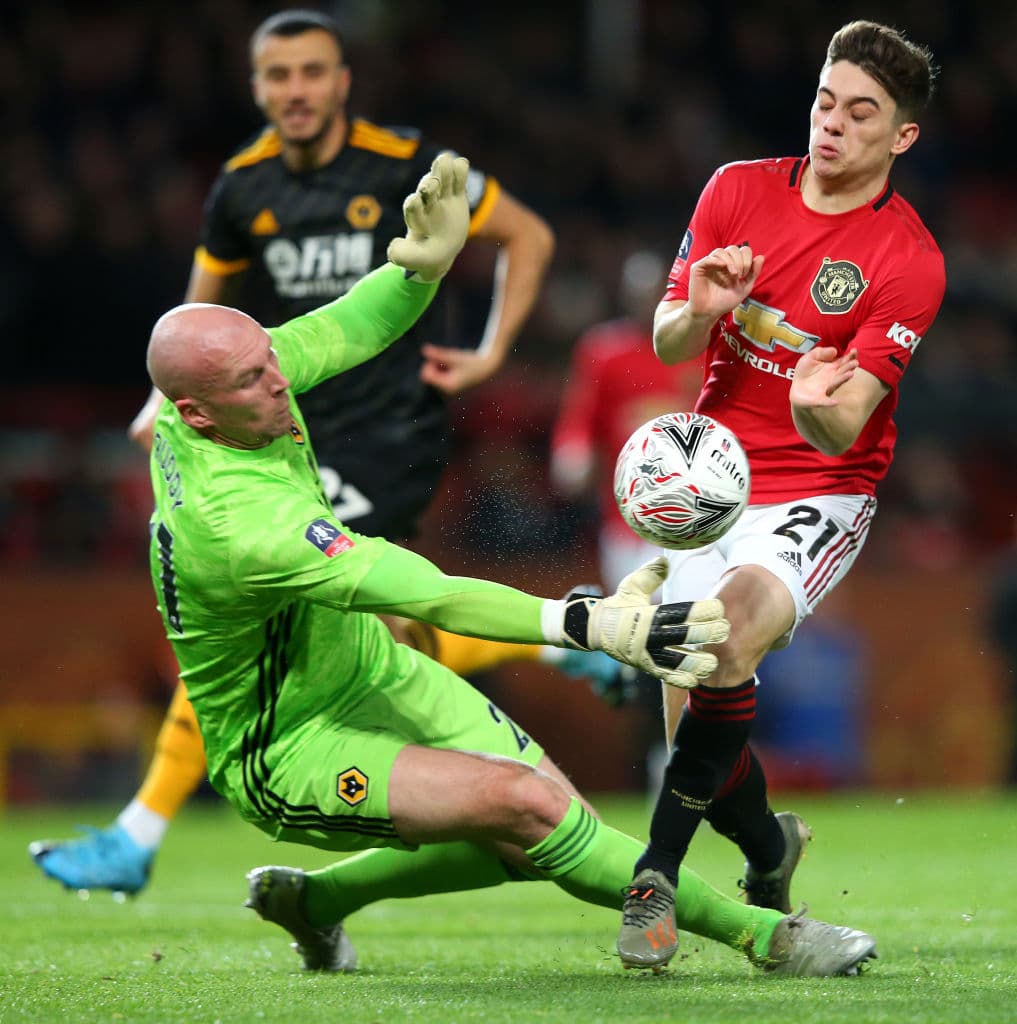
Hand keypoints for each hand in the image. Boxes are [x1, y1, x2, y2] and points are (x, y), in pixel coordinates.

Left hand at [387, 152, 469, 282]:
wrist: (441, 251)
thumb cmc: (426, 256)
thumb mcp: (416, 260)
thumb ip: (402, 255)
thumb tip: (393, 245)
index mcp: (416, 218)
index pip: (413, 206)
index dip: (414, 203)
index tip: (414, 202)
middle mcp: (427, 204)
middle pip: (427, 188)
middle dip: (429, 184)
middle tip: (430, 185)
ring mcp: (442, 198)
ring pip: (441, 178)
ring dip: (442, 169)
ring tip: (446, 160)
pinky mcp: (457, 195)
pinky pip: (459, 179)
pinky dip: (460, 169)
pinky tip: (461, 164)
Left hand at [418, 342, 499, 393]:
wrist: (488, 367)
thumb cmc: (472, 361)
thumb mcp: (454, 356)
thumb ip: (438, 354)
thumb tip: (423, 349)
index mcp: (447, 386)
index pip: (426, 376)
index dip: (429, 364)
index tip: (438, 356)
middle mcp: (447, 390)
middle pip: (429, 376)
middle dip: (434, 365)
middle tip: (446, 358)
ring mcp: (449, 389)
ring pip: (434, 375)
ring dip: (439, 366)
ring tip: (452, 362)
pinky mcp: (452, 385)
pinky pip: (440, 376)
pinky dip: (443, 369)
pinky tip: (454, 366)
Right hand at [559, 557, 728, 688]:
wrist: (593, 630)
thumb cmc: (618, 605)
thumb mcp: (631, 585)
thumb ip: (650, 573)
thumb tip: (666, 560)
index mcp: (647, 614)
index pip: (679, 612)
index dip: (701, 611)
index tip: (718, 607)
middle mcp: (648, 636)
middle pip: (683, 636)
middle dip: (707, 633)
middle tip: (724, 630)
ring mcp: (647, 654)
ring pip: (677, 662)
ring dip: (698, 662)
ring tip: (713, 661)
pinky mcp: (645, 667)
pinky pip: (666, 677)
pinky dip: (682, 679)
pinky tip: (697, 677)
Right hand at [687, 244, 763, 320]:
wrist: (710, 313)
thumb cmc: (724, 302)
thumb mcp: (744, 288)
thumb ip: (753, 273)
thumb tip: (761, 257)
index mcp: (732, 264)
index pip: (742, 250)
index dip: (747, 259)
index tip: (745, 275)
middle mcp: (720, 262)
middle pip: (733, 248)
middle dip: (740, 261)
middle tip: (740, 275)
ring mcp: (709, 264)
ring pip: (721, 251)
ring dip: (730, 261)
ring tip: (733, 274)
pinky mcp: (698, 268)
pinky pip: (708, 258)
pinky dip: (717, 261)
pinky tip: (723, 268)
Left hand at [790, 346, 858, 408]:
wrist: (795, 387)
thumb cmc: (804, 371)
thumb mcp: (810, 357)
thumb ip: (821, 352)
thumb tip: (835, 351)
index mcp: (832, 367)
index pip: (844, 361)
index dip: (850, 356)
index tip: (854, 350)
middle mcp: (833, 378)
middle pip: (843, 371)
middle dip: (849, 367)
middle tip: (855, 363)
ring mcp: (827, 388)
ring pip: (836, 383)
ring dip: (843, 379)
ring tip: (850, 374)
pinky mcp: (819, 399)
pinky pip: (825, 401)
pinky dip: (830, 402)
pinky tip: (835, 402)